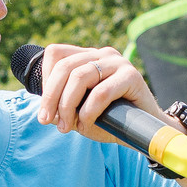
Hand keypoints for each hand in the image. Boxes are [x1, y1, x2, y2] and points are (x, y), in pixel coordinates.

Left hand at [31, 43, 164, 145]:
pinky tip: (86, 124)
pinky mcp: (132, 75)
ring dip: (67, 105)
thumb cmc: (109, 120)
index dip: (45, 81)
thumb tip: (44, 108)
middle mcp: (102, 54)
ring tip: (68, 127)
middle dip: (50, 97)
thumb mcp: (78, 111)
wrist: (142, 132)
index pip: (56, 54)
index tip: (45, 109)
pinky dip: (88, 111)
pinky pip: (101, 92)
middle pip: (64, 66)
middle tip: (47, 121)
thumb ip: (61, 104)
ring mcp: (118, 62)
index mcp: (88, 56)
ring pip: (80, 77)